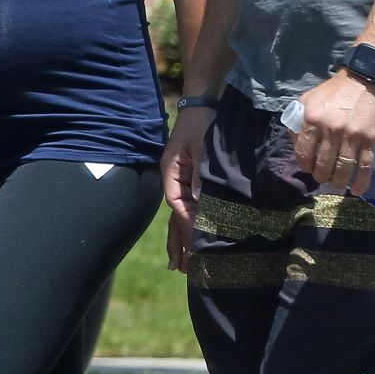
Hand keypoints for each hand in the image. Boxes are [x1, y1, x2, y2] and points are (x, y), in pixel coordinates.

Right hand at [161, 103, 213, 268]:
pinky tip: (188, 237)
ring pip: (177, 215)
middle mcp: (172, 179)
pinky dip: (186, 224)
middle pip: (173, 217)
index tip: (196, 244)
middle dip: (177, 243)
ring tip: (177, 265)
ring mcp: (179, 180)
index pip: (177, 205)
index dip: (186, 224)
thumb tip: (202, 204)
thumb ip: (201, 176)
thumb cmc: (202, 123)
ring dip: (178, 239)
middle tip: (181, 269)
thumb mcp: (202, 148)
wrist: (202, 104)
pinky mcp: (188, 178)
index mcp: (171, 173)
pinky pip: (186, 206)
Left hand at [290, 72, 374, 196]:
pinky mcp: (370, 139)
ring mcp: (352, 136)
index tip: (309, 168)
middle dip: (321, 176)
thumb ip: (298, 120)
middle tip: (324, 176)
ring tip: (337, 182)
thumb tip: (296, 144)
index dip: (305, 166)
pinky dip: (360, 183)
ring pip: (342, 170)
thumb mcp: (309, 99)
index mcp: (312, 119)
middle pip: (323, 166)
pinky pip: (365, 167)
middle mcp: (331, 130)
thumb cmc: (335, 90)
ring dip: (338, 182)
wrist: (365, 77)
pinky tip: (356, 191)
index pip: (303, 154)